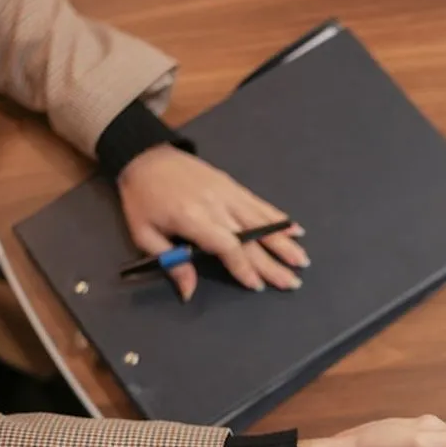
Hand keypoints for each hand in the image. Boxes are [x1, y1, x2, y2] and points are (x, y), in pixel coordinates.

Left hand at [117, 145, 308, 299]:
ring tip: (303, 260)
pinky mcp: (233, 186)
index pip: (227, 246)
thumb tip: (189, 292)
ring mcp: (228, 194)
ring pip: (262, 221)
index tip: (258, 285)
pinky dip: (279, 218)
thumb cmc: (142, 198)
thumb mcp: (145, 233)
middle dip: (273, 263)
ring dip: (284, 242)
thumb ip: (171, 262)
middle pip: (251, 238)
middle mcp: (217, 206)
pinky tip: (296, 229)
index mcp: (194, 218)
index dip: (244, 266)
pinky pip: (260, 204)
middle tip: (293, 282)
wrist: (145, 154)